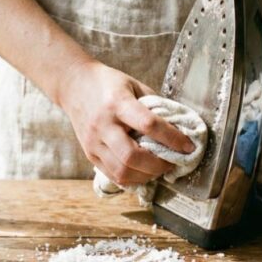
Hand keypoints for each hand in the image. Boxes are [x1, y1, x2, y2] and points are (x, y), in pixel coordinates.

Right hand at [57, 60, 193, 185]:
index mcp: (117, 103)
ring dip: (146, 175)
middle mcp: (103, 124)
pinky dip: (132, 178)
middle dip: (158, 165)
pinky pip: (113, 175)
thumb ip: (154, 105)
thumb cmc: (107, 83)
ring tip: (158, 169)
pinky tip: (143, 172)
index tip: (188, 146)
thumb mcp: (134, 84)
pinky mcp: (89, 153)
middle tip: (172, 162)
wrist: (72, 85)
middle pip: (132, 156)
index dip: (173, 138)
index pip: (149, 125)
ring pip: (122, 171)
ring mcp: (93, 142)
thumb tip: (178, 126)